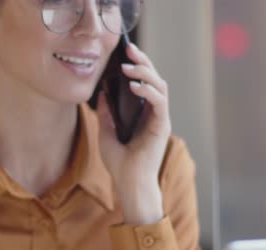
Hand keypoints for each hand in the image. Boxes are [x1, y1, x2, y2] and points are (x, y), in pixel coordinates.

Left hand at [95, 43, 171, 224]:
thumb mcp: (106, 132)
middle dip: (143, 62)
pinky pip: (160, 102)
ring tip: (129, 67)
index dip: (137, 66)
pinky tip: (135, 85)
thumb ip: (106, 113)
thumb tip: (103, 93)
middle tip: (130, 49)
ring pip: (160, 86)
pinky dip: (149, 91)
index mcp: (143, 114)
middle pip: (154, 79)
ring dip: (145, 73)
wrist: (129, 184)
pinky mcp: (161, 126)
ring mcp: (159, 119)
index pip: (144, 83)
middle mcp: (154, 114)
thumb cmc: (120, 164)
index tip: (125, 53)